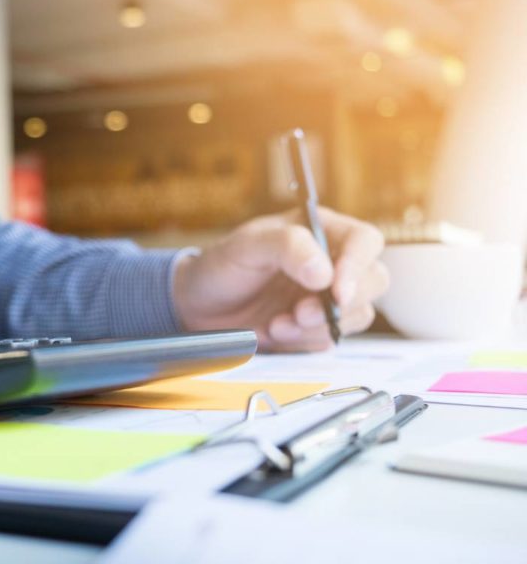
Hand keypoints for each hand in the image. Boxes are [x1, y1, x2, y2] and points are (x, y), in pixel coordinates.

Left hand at [172, 208, 388, 351]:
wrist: (199, 307)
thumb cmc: (222, 267)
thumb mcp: (247, 247)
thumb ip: (287, 248)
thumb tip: (325, 272)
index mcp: (321, 231)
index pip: (365, 242)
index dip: (358, 266)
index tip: (336, 291)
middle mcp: (332, 262)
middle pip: (373, 281)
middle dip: (340, 303)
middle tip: (300, 313)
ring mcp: (327, 296)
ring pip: (358, 314)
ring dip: (320, 325)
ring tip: (278, 323)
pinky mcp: (317, 326)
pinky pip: (333, 337)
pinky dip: (306, 340)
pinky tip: (274, 331)